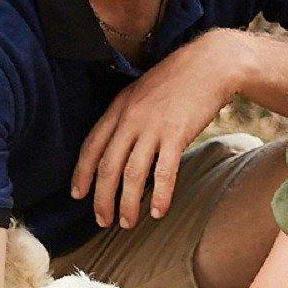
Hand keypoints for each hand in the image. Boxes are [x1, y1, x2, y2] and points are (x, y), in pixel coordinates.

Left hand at [71, 29, 249, 229]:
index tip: (77, 195)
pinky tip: (158, 212)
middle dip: (102, 198)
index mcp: (118, 108)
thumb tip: (121, 145)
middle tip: (101, 221)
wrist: (210, 64)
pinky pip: (165, 172)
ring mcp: (153, 127)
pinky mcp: (177, 134)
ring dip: (127, 203)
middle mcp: (130, 119)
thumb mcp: (142, 92)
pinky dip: (161, 195)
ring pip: (132, 174)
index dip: (82, 173)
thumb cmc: (178, 78)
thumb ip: (128, 116)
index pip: (91, 146)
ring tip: (127, 223)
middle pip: (108, 166)